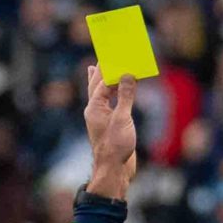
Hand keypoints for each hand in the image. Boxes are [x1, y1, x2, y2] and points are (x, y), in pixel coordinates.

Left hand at [82, 65, 139, 199]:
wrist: (114, 171)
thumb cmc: (115, 147)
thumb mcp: (123, 119)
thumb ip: (126, 95)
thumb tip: (128, 74)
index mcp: (95, 107)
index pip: (101, 80)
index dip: (109, 65)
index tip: (113, 51)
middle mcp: (95, 110)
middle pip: (97, 84)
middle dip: (102, 69)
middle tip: (106, 53)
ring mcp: (102, 117)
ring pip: (103, 93)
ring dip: (106, 79)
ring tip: (104, 65)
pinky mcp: (111, 124)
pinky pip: (112, 102)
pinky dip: (114, 92)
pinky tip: (114, 89)